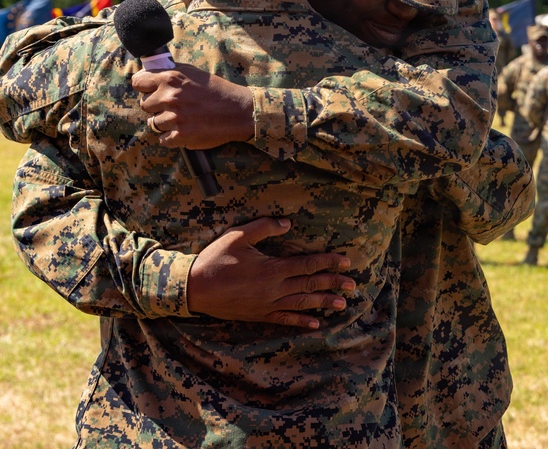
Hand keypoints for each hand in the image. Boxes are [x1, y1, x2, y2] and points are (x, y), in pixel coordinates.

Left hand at [132, 64, 253, 148]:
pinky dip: (170, 137)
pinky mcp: (181, 136)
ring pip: (153, 123)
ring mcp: (175, 118)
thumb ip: (170, 72)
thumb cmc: (216, 90)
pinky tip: (182, 130)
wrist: (238, 111)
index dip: (144, 87)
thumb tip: (148, 73)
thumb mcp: (192, 72)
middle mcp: (170, 97)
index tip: (150, 90)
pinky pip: (162, 139)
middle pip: (144, 104)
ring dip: (164, 122)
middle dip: (155, 106)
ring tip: (180, 119)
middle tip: (171, 106)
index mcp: (170, 78)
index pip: (138, 82)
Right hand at [187, 218, 355, 328]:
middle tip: (353, 284)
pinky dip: (302, 321)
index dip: (328, 262)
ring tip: (342, 304)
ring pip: (302, 303)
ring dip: (323, 303)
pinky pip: (285, 319)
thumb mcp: (238, 235)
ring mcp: (268, 304)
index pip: (308, 264)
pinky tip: (316, 323)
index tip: (345, 261)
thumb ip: (264, 228)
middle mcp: (274, 289)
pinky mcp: (259, 315)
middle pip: (310, 285)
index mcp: (272, 268)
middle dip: (333, 283)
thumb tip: (288, 223)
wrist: (194, 289)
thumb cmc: (215, 259)